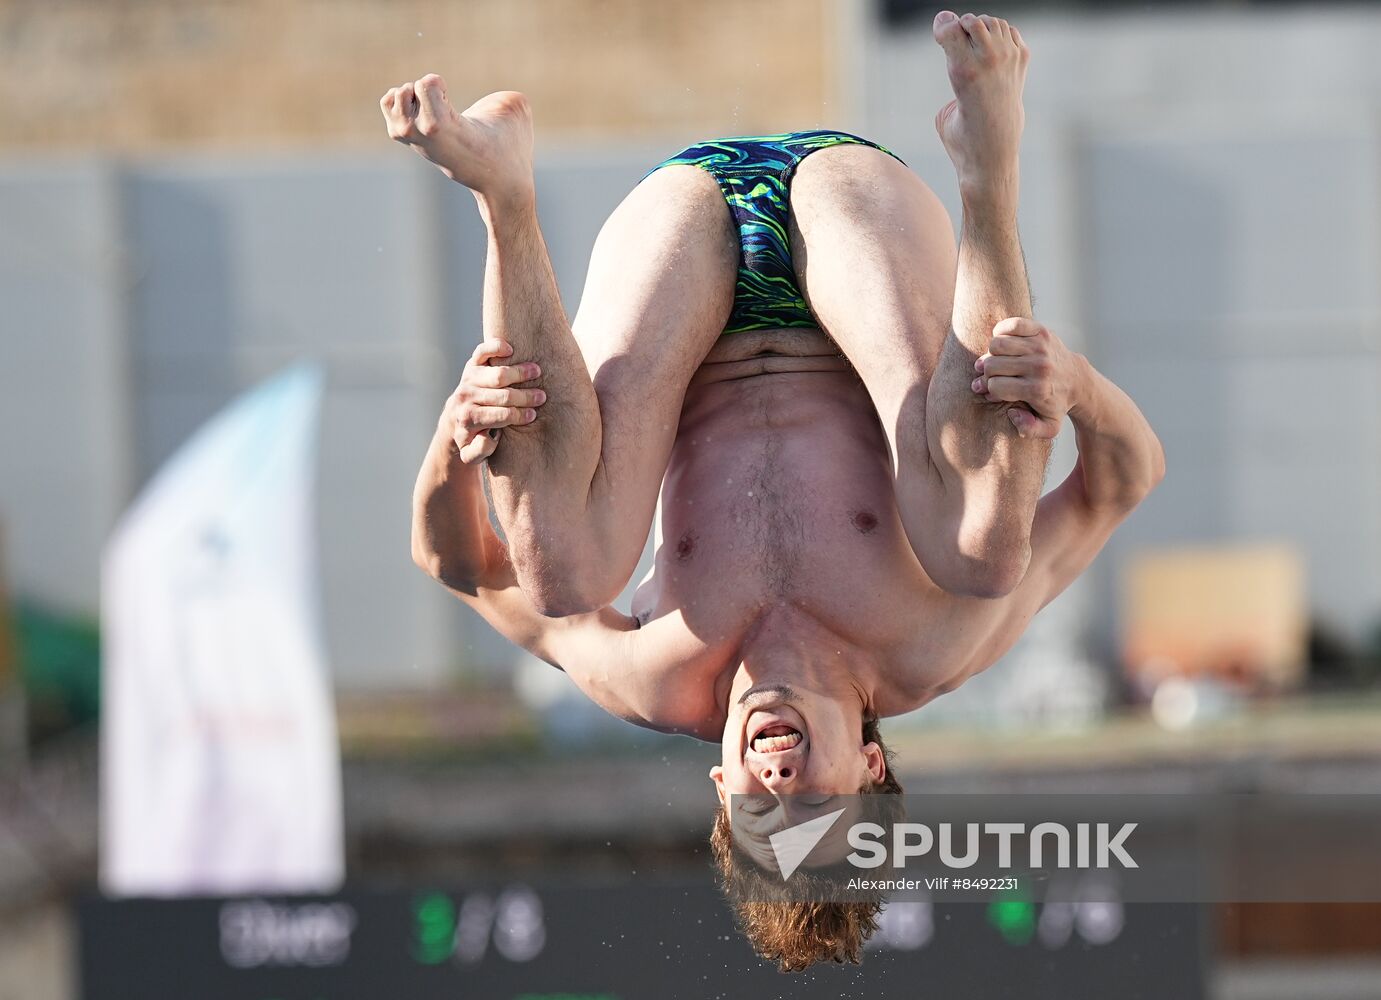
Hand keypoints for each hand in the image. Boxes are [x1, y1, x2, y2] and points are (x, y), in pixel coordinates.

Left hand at [444, 339, 545, 463]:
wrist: (456, 418)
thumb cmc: (471, 437)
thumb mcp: (471, 455)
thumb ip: (478, 452)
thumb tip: (488, 437)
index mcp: (468, 418)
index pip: (499, 415)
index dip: (519, 415)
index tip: (533, 415)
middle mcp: (467, 396)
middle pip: (502, 395)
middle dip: (525, 396)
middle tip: (542, 397)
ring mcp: (469, 378)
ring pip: (498, 374)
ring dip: (520, 372)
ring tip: (537, 372)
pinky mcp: (472, 365)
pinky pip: (482, 352)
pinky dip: (496, 347)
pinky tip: (510, 349)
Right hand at [971, 318, 1082, 438]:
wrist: (1078, 380)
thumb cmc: (1056, 404)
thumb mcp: (1048, 427)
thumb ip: (1029, 429)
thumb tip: (1012, 413)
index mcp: (1037, 390)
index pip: (995, 386)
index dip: (990, 390)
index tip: (993, 391)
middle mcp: (1039, 367)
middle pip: (992, 365)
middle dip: (987, 373)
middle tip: (990, 376)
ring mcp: (1040, 347)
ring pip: (997, 344)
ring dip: (991, 353)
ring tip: (996, 360)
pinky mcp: (1042, 331)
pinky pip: (1011, 325)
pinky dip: (1001, 331)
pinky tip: (1004, 342)